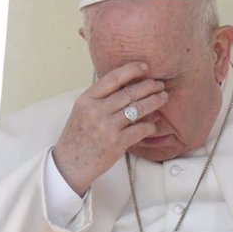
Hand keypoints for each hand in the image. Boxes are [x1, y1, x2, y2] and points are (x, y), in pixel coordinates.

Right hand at [52, 62, 167, 194]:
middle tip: (159, 84)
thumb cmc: (77, 138)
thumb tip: (126, 87)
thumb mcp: (82, 112)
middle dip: (149, 86)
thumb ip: (100, 98)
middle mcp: (97, 110)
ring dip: (154, 102)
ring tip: (163, 98)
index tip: (145, 67)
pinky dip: (150, 125)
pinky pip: (140, 129)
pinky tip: (154, 123)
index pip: (113, 78)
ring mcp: (107, 127)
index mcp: (87, 99)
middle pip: (129, 92)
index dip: (131, 70)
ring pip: (138, 109)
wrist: (69, 165)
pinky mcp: (117, 143)